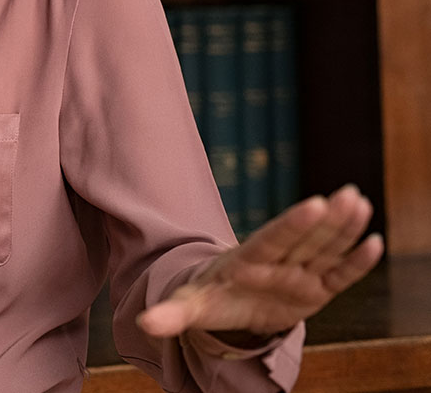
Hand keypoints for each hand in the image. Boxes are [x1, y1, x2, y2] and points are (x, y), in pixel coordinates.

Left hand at [138, 184, 383, 340]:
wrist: (226, 304)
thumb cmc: (208, 299)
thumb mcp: (189, 307)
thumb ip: (171, 314)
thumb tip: (145, 323)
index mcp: (247, 261)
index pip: (272, 239)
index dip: (293, 223)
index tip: (314, 203)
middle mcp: (276, 262)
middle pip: (304, 239)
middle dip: (327, 219)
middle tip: (348, 195)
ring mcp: (298, 273)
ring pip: (324, 249)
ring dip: (345, 229)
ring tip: (361, 203)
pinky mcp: (315, 289)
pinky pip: (339, 276)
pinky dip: (356, 263)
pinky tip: (374, 243)